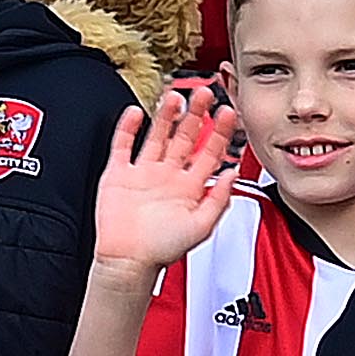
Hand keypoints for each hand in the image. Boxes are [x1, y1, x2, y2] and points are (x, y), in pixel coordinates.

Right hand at [92, 90, 240, 271]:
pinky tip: (137, 112)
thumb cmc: (162, 250)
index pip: (209, 153)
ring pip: (157, 136)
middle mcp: (168, 176)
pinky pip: (123, 145)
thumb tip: (235, 174)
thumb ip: (219, 200)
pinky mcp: (119, 175)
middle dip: (195, 115)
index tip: (228, 112)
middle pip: (185, 138)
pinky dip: (129, 128)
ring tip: (175, 96)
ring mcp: (143, 173)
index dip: (219, 132)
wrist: (128, 263)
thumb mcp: (201, 227)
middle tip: (205, 93)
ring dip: (166, 116)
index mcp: (190, 188)